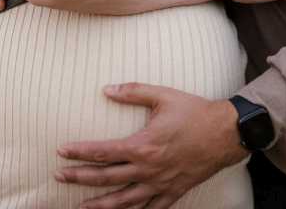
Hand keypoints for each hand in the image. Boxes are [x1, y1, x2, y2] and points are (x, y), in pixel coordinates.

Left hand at [55, 83, 246, 208]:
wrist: (226, 133)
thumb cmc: (195, 112)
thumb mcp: (164, 96)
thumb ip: (134, 91)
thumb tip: (106, 89)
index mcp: (143, 145)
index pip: (102, 152)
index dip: (79, 152)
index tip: (61, 151)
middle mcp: (148, 169)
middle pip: (106, 178)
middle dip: (79, 178)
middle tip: (59, 176)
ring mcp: (160, 184)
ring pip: (124, 201)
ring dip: (100, 204)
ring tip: (81, 205)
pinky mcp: (173, 192)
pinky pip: (151, 208)